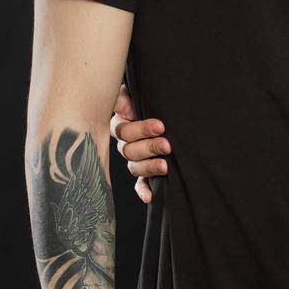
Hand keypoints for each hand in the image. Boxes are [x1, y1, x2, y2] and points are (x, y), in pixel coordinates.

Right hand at [110, 84, 169, 204]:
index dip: (141, 129)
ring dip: (149, 167)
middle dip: (150, 147)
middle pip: (129, 151)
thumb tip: (128, 111)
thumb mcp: (134, 92)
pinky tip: (150, 197)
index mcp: (120, 124)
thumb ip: (124, 97)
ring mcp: (134, 159)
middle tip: (167, 145)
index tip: (160, 126)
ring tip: (166, 166)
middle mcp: (125, 143)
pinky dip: (143, 190)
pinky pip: (139, 183)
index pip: (124, 130)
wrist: (160, 106)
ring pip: (134, 167)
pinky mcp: (144, 172)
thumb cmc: (148, 97)